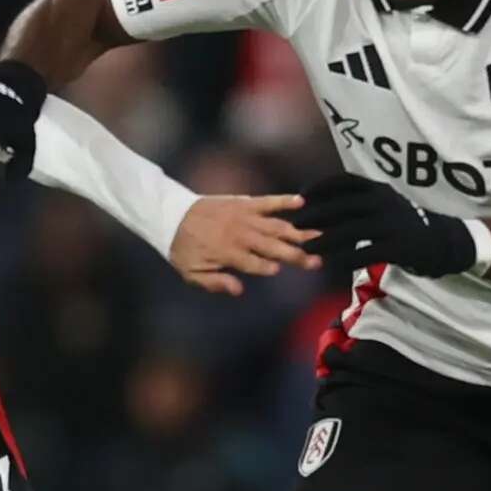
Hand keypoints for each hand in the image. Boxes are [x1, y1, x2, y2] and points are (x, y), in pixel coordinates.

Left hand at [167, 192, 316, 296]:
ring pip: (277, 226)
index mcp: (228, 253)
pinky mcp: (244, 203)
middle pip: (273, 246)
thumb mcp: (192, 272)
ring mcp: (244, 217)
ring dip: (299, 232)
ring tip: (320, 236)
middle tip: (317, 261)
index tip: (279, 269)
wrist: (171, 214)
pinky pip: (268, 201)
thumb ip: (215, 282)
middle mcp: (241, 235)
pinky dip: (284, 200)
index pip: (255, 263)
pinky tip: (301, 201)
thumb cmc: (183, 248)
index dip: (267, 267)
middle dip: (296, 254)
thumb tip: (239, 290)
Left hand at [293, 173, 480, 277]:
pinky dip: (346, 257)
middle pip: (342, 206)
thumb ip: (357, 202)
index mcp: (380, 189)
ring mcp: (393, 224)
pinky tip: (333, 263)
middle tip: (295, 225)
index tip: (300, 197)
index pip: (345, 181)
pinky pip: (366, 252)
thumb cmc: (400, 223)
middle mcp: (385, 202)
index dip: (320, 187)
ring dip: (325, 240)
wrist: (440, 241)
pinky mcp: (399, 247)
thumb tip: (316, 204)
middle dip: (316, 215)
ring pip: (350, 231)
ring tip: (307, 247)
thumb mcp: (383, 203)